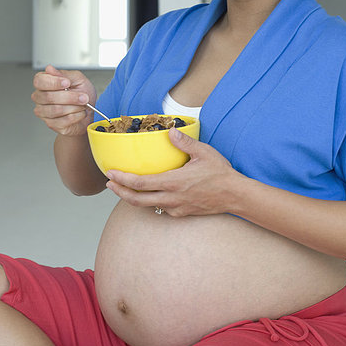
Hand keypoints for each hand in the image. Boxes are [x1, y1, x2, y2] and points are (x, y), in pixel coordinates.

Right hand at [31, 64, 96, 135]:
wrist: (88, 112)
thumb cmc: (82, 94)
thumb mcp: (78, 79)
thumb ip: (65, 74)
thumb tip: (50, 69)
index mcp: (44, 83)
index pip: (39, 81)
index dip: (53, 82)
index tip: (67, 83)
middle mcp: (40, 97)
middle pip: (48, 97)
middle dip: (70, 97)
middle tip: (83, 97)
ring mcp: (43, 111)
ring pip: (55, 110)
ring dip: (74, 107)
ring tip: (83, 105)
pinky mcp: (51, 124)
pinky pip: (62, 121)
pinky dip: (75, 116)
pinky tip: (80, 113)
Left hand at [106, 127, 243, 216]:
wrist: (235, 196)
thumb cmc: (220, 174)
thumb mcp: (203, 153)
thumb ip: (185, 142)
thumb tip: (171, 131)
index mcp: (173, 182)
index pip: (141, 183)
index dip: (122, 179)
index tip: (111, 173)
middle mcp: (171, 198)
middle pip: (137, 200)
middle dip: (120, 192)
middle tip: (109, 183)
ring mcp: (176, 208)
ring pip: (147, 206)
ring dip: (132, 197)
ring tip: (123, 187)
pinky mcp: (181, 213)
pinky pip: (160, 208)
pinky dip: (148, 201)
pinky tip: (147, 193)